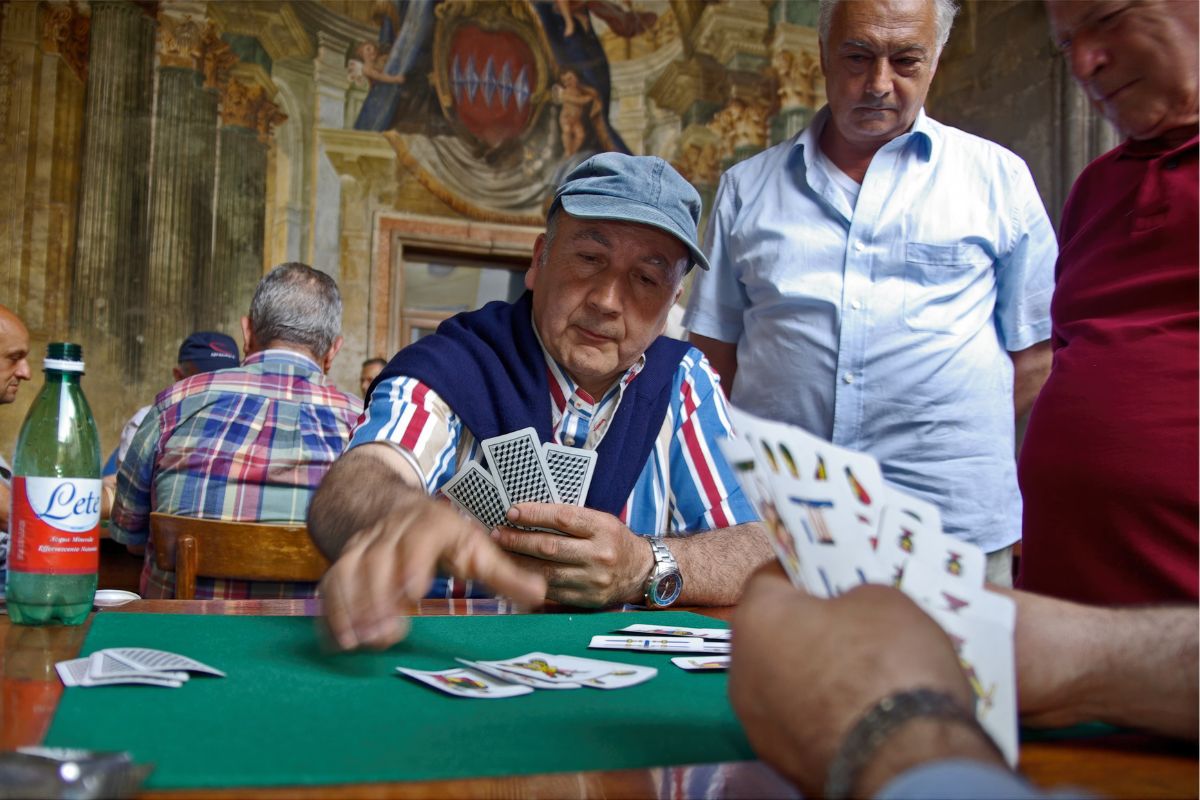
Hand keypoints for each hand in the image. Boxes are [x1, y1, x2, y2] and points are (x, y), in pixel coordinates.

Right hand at [319, 498, 545, 650]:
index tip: (412, 591)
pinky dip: (331, 611)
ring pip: (349, 570)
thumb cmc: (443, 536)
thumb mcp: (476, 547)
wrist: (391, 506)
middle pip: (379, 559)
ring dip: (351, 607)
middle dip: (378, 596)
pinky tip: (339, 640)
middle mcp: (392, 532)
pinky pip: (331, 583)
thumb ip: (504, 574)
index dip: (413, 562)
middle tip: (383, 634)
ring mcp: (364, 546)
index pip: (420, 538)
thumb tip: (540, 593)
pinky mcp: (344, 561)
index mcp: (431, 526)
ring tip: (360, 641)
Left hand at [492, 503, 653, 607]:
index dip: (534, 514)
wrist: (641, 572)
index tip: (512, 512)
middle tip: (498, 533)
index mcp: (603, 528)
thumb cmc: (615, 541)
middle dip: (518, 540)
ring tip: (501, 553)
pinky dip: (530, 582)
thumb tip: (530, 514)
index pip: (563, 518)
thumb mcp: (601, 521)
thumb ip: (571, 519)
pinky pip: (552, 591)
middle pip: (550, 547)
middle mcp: (599, 555)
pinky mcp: (586, 600)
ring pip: (546, 572)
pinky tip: (516, 574)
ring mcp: (593, 580)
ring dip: (518, 562)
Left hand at [729, 567, 985, 796]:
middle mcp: (742, 670)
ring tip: (866, 675)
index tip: (834, 575)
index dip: (804, 571)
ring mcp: (758, 723)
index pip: (770, 577)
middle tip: (855, 626)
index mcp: (757, 618)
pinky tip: (863, 715)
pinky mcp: (782, 762)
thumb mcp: (884, 600)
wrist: (904, 765)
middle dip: (809, 626)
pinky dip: (825, 715)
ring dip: (815, 674)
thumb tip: (847, 609)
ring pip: (784, 680)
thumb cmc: (889, 666)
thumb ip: (852, 597)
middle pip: (774, 633)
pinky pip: (802, 721)